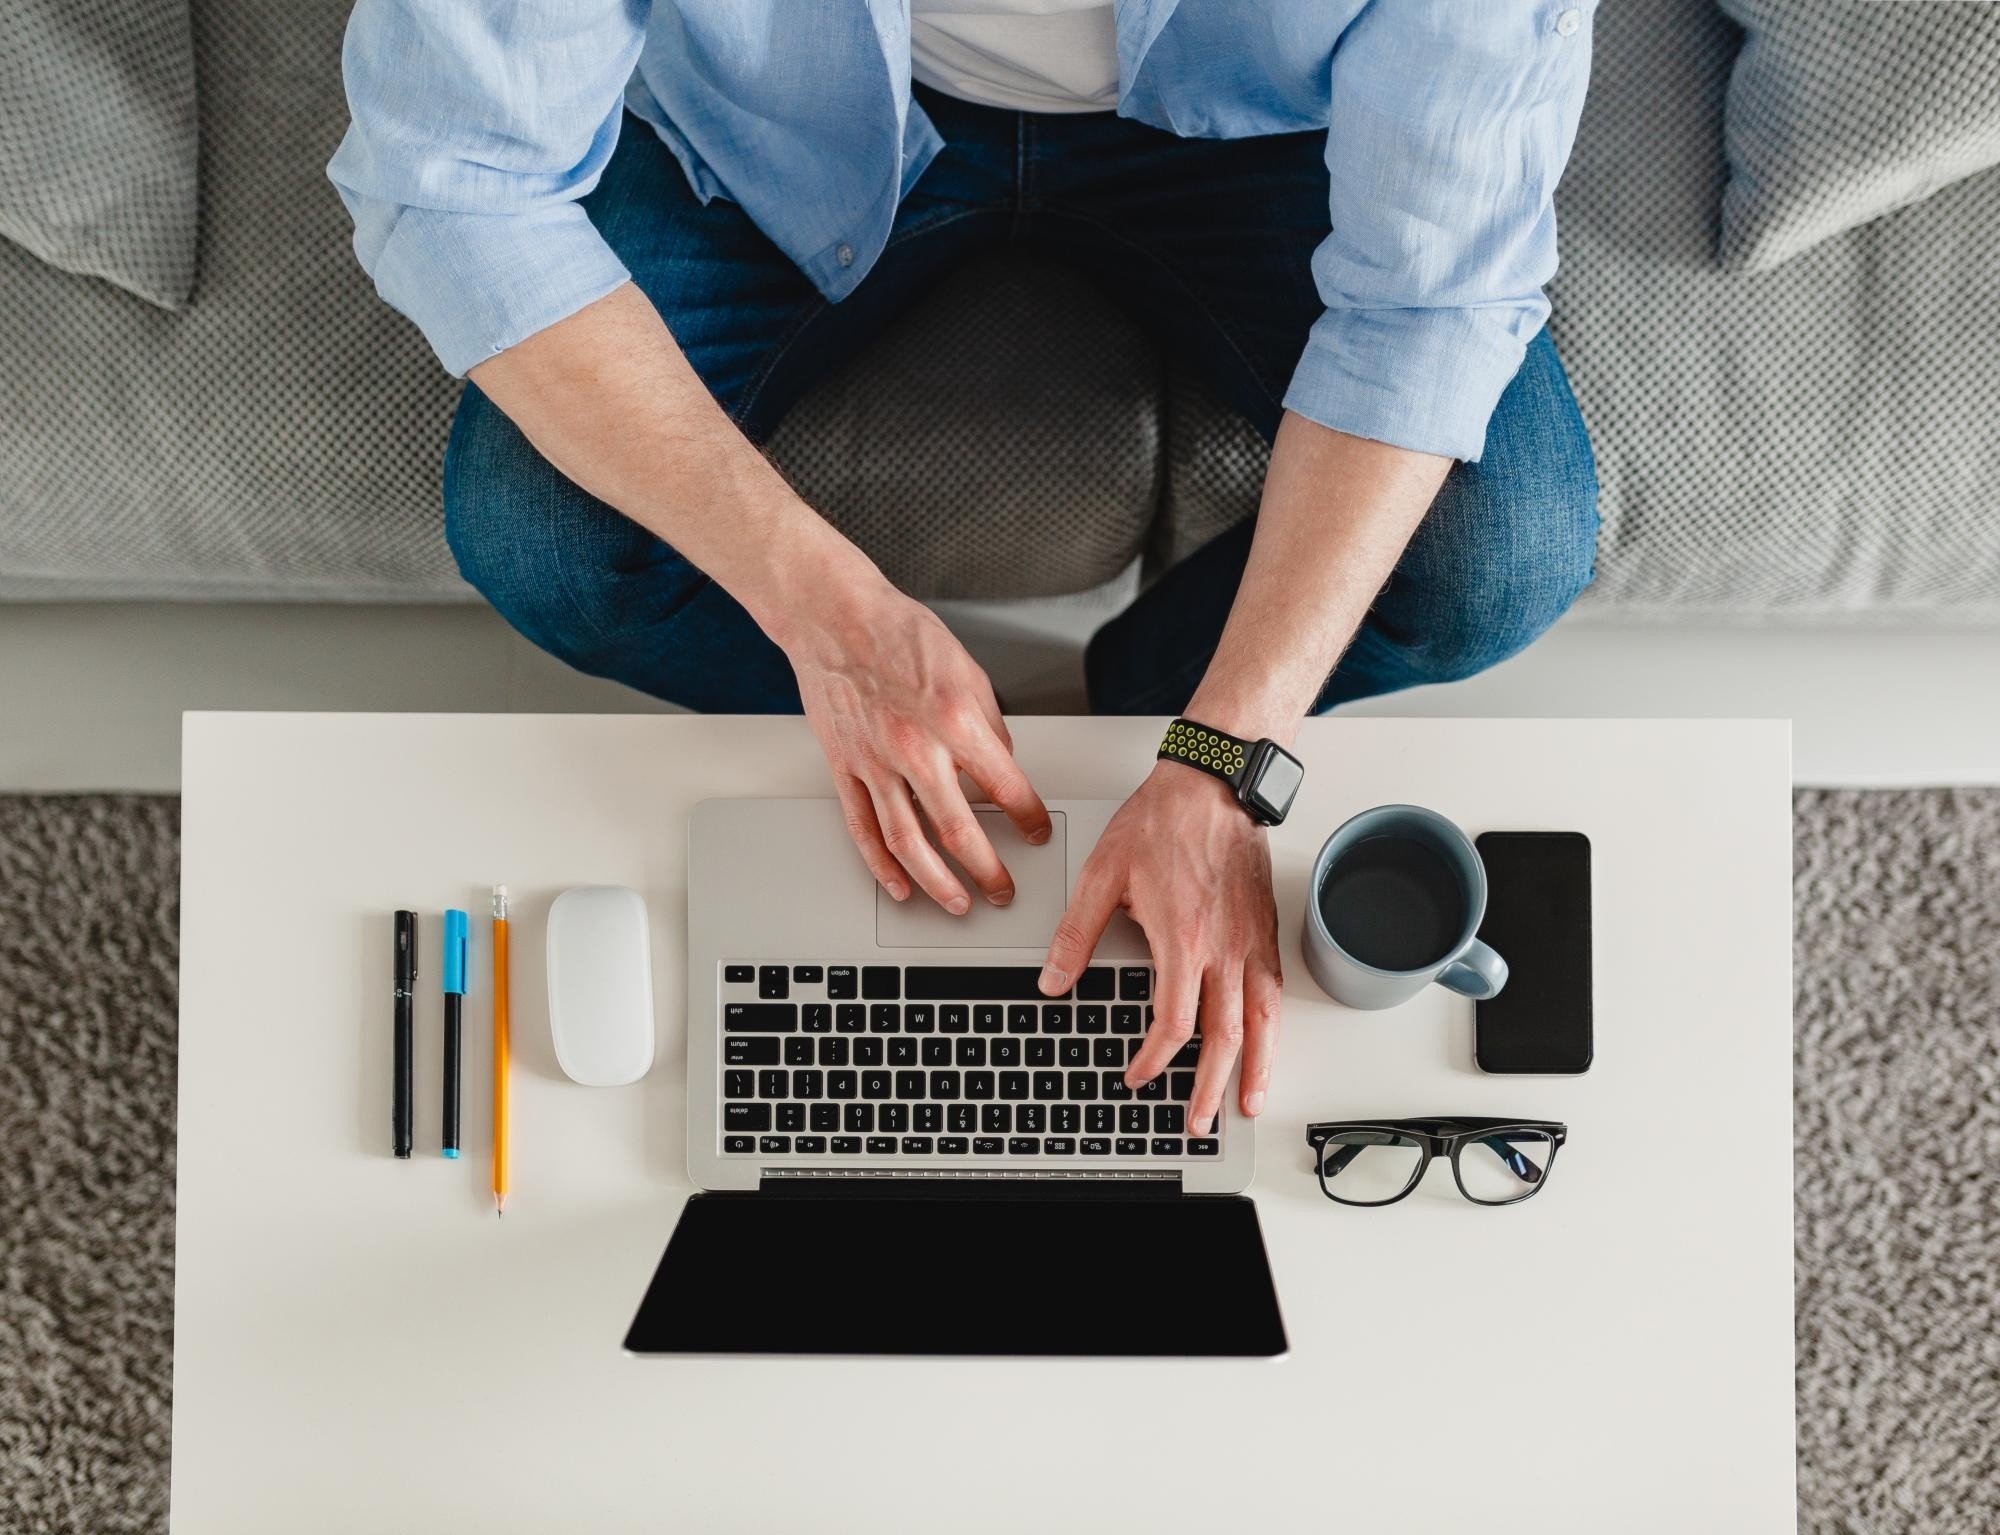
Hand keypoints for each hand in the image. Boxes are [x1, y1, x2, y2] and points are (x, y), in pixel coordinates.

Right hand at [782, 576, 1051, 910]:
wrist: (834, 617)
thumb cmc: (899, 633)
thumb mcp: (968, 671)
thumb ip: (990, 725)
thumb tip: (1002, 765)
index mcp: (956, 722)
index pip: (1006, 789)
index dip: (1028, 819)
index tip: (1036, 833)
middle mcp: (916, 749)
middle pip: (959, 832)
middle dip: (988, 870)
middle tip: (1002, 889)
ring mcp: (875, 763)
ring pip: (908, 843)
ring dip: (937, 882)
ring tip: (958, 903)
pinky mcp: (844, 767)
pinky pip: (863, 828)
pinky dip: (881, 865)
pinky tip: (899, 885)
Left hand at [1037, 763, 1282, 1131]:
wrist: (1213, 784)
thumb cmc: (1162, 820)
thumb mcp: (1103, 873)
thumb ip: (1077, 934)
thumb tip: (1053, 980)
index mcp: (1182, 938)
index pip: (1173, 1023)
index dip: (1154, 1060)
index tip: (1137, 1075)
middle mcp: (1224, 947)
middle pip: (1224, 1037)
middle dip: (1209, 1088)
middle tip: (1198, 1121)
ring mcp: (1252, 942)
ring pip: (1262, 1022)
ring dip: (1255, 1069)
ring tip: (1247, 1103)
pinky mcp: (1267, 932)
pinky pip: (1274, 993)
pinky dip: (1273, 1031)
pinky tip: (1266, 1047)